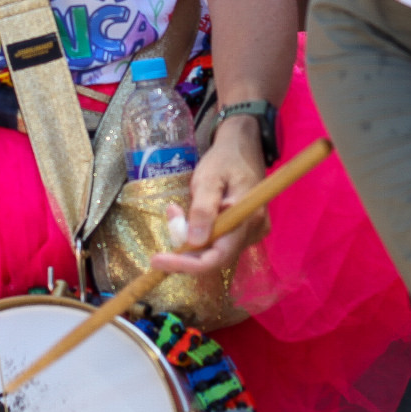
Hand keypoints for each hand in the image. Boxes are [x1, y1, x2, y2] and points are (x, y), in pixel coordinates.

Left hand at [150, 114, 268, 276]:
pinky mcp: (245, 231)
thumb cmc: (224, 160)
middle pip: (214, 258)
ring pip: (214, 250)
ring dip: (190, 238)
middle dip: (185, 248)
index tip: (158, 261)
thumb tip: (196, 242)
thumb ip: (203, 209)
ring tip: (177, 211)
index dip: (187, 265)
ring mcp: (251, 233)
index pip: (217, 258)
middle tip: (170, 218)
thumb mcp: (208, 178)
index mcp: (247, 219)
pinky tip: (191, 214)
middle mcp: (253, 232)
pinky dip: (199, 234)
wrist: (243, 146)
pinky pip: (218, 242)